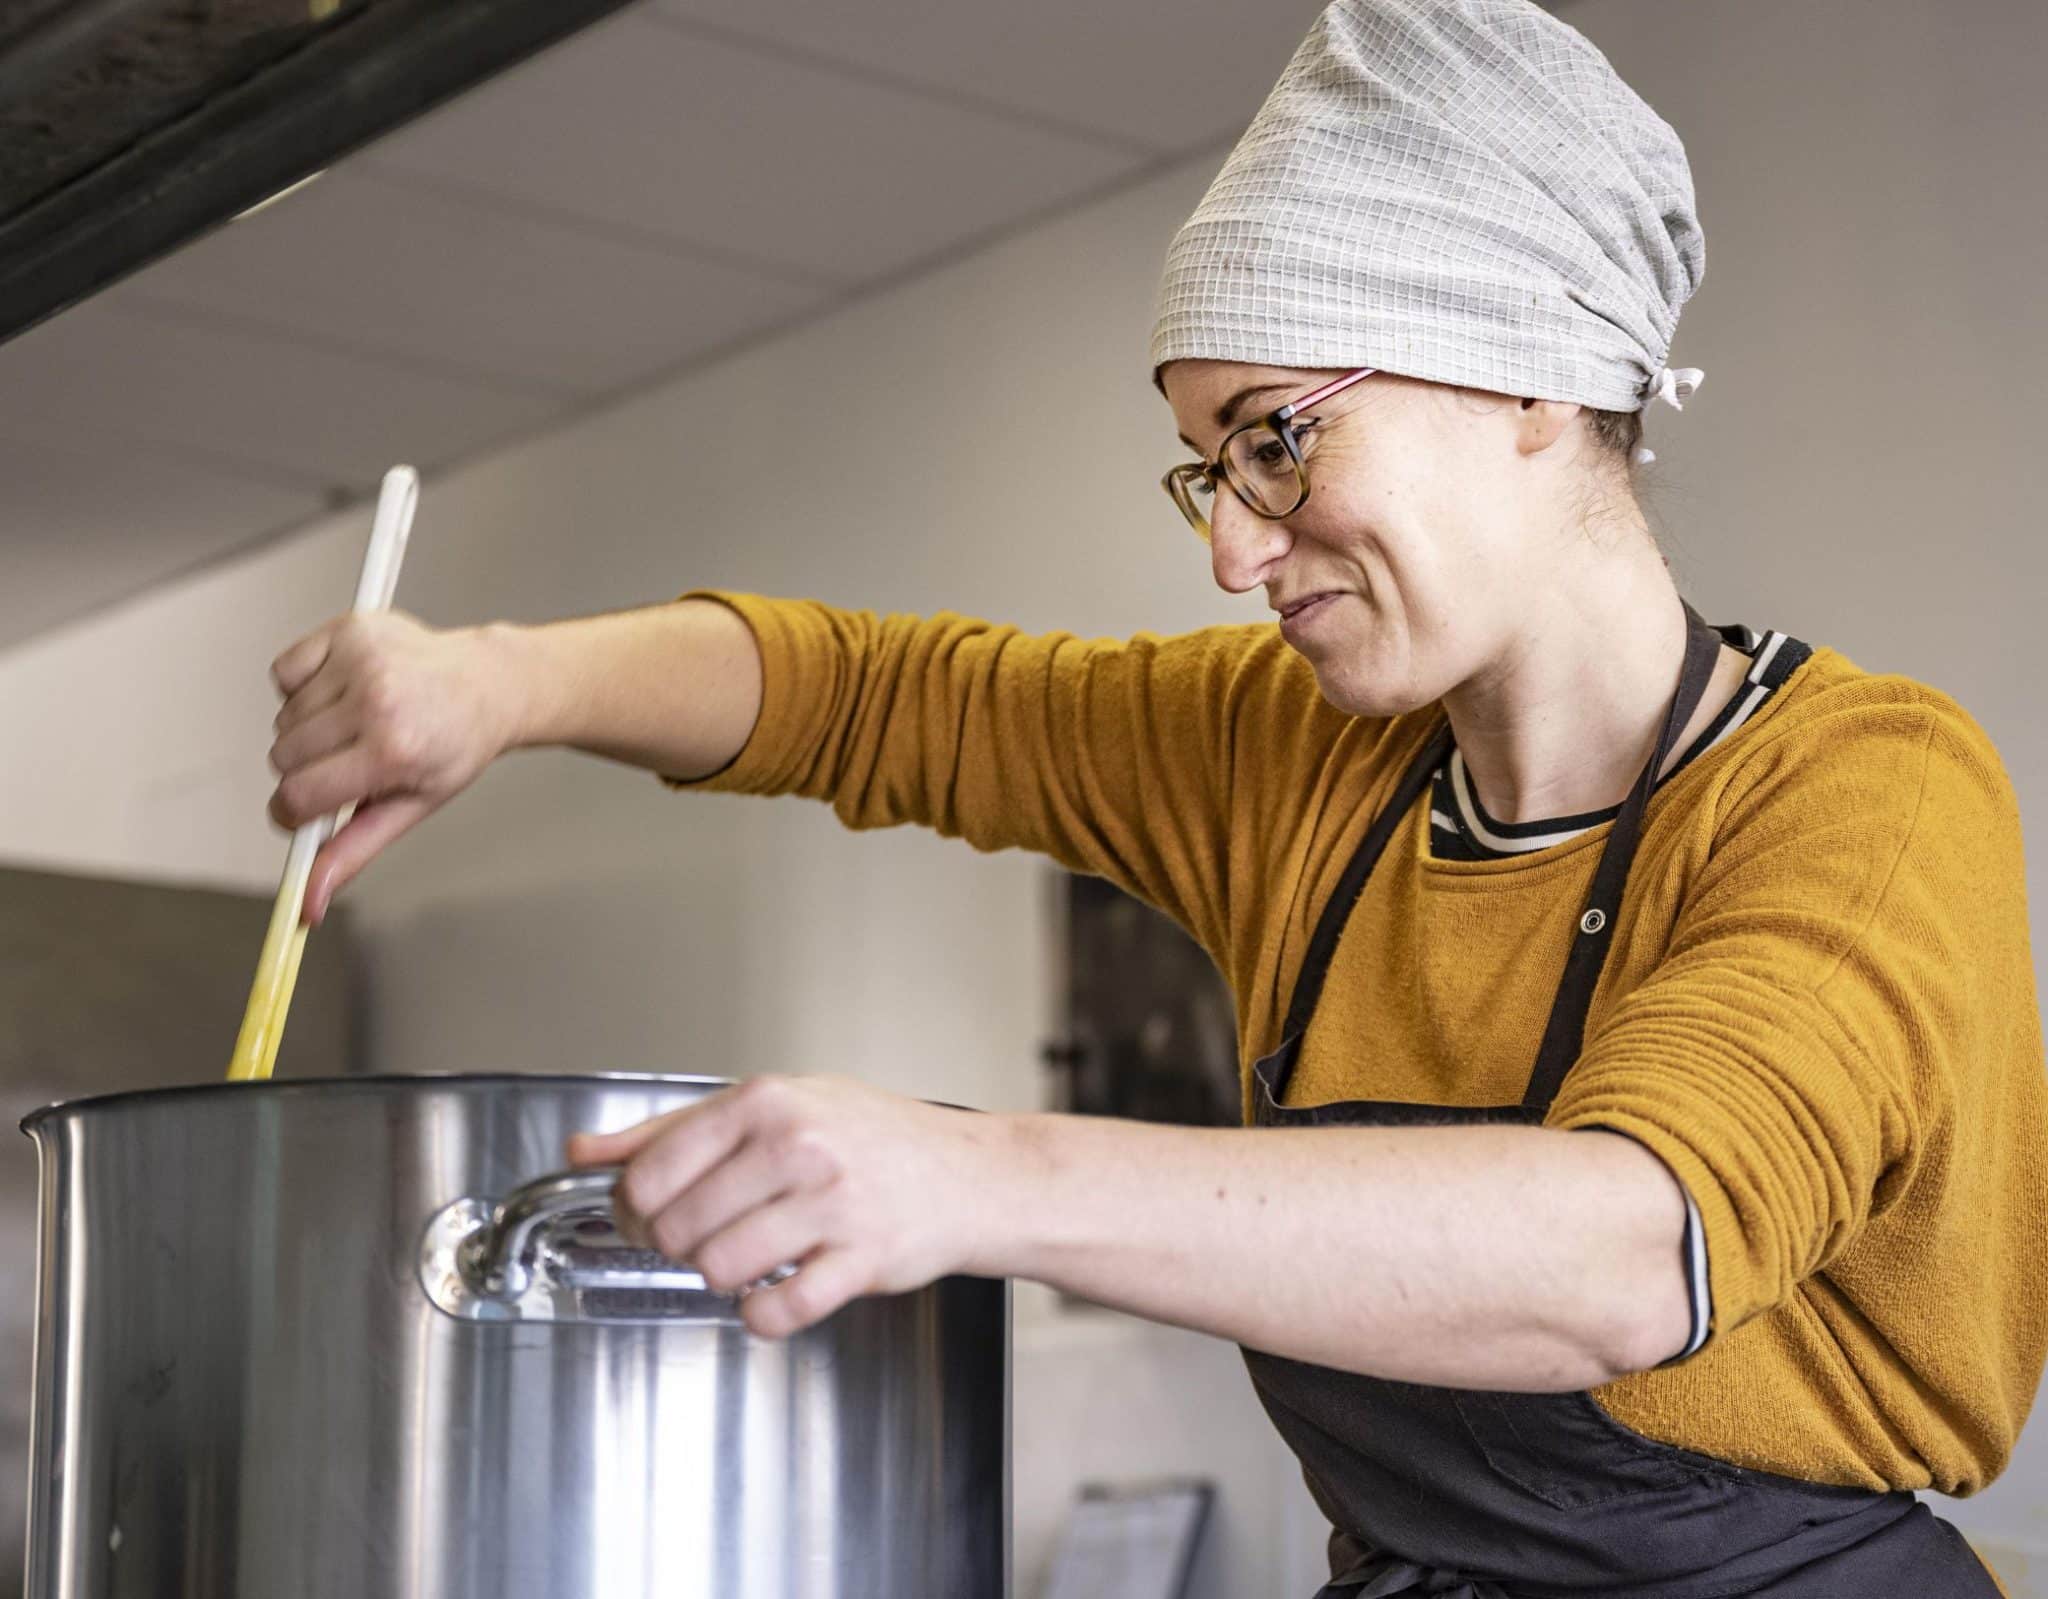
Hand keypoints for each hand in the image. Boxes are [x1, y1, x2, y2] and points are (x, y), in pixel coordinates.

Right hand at [268, 612, 518, 920]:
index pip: (297, 795)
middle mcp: (376, 700)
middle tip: (349, 762)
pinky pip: (283, 672)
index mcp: (393, 750)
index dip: (293, 812)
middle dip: (306, 769)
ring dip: (308, 728)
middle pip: (283, 756)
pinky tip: (343, 691)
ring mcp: (361, 659)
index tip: (304, 811)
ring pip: (282, 717)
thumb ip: (352, 853)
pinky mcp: (349, 629)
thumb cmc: (454, 746)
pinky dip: (301, 686)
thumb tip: (307, 902)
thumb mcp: (411, 806)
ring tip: (357, 723)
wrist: (488, 684)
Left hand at [566, 1076, 1016, 1338]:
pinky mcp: (862, 1259)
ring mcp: (832, 1204)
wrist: (968, 1174)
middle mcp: (798, 1147)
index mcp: (767, 1102)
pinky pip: (778, 1310)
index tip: (647, 1215)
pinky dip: (762, 1316)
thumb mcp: (774, 1106)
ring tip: (747, 1259)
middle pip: (678, 1226)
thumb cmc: (870, 1138)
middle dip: (678, 1246)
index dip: (634, 1208)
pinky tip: (775, 1293)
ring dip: (721, 1278)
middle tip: (705, 1238)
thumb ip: (674, 1130)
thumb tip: (585, 1150)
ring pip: (720, 1269)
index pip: (652, 1171)